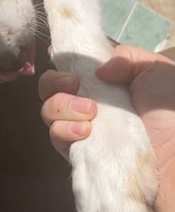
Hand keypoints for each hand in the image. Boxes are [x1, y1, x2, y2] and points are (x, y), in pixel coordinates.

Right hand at [39, 45, 174, 211]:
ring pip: (49, 111)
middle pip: (51, 86)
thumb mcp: (156, 70)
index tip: (61, 56)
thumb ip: (125, 57)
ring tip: (89, 113)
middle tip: (75, 84)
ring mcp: (83, 130)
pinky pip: (56, 137)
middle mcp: (92, 105)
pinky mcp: (80, 155)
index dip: (63, 61)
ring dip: (61, 106)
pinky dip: (64, 129)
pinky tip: (85, 131)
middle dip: (55, 80)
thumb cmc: (171, 110)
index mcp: (109, 83)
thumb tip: (98, 70)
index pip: (75, 67)